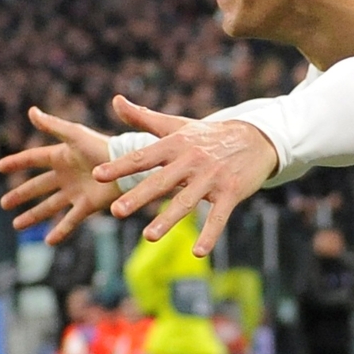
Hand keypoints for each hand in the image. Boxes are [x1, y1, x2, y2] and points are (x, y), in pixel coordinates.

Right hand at [0, 107, 120, 244]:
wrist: (128, 165)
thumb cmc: (102, 146)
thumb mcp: (74, 135)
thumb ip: (53, 125)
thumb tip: (31, 111)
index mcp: (62, 156)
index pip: (34, 158)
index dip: (18, 162)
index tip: (0, 167)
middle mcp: (67, 175)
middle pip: (38, 186)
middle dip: (21, 194)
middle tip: (4, 204)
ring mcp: (76, 191)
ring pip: (49, 206)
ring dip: (33, 216)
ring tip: (16, 226)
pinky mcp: (88, 205)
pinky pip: (70, 220)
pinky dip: (60, 231)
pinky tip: (48, 241)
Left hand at [94, 95, 277, 256]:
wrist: (255, 138)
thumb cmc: (208, 135)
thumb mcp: (177, 125)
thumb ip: (143, 117)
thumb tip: (115, 100)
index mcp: (175, 144)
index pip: (144, 155)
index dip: (121, 165)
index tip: (98, 175)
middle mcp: (192, 161)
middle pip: (161, 181)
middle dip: (138, 196)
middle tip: (116, 211)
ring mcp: (212, 178)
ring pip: (187, 201)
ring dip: (167, 219)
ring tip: (148, 236)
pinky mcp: (231, 193)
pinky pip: (218, 217)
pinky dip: (209, 235)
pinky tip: (198, 252)